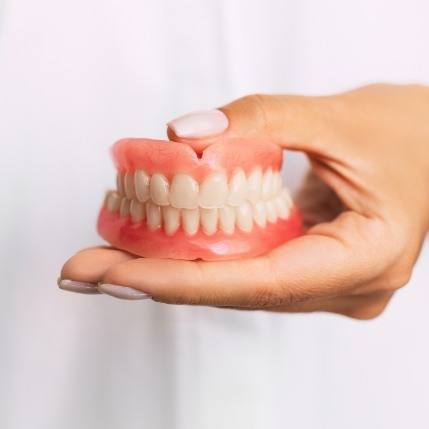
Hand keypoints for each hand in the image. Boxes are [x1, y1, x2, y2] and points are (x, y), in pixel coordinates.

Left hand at [59, 84, 428, 318]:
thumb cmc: (404, 135)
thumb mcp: (335, 116)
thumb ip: (259, 119)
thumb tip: (184, 134)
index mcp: (366, 258)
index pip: (261, 282)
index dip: (183, 280)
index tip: (118, 274)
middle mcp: (345, 287)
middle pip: (236, 291)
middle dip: (158, 280)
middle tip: (88, 269)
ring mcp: (327, 285)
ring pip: (236, 286)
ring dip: (172, 271)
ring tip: (107, 259)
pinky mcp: (309, 271)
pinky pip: (245, 271)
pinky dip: (199, 259)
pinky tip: (155, 250)